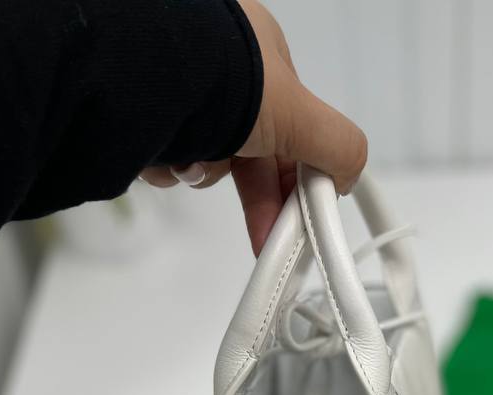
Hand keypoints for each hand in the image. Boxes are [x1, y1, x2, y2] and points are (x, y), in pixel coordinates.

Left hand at [140, 0, 366, 254]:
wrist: (143, 71)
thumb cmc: (226, 80)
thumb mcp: (302, 116)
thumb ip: (338, 147)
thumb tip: (350, 176)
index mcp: (262, 56)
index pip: (291, 133)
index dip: (296, 182)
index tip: (299, 221)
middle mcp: (221, 67)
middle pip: (249, 154)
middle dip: (256, 196)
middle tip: (264, 239)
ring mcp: (180, 86)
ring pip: (207, 156)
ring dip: (206, 174)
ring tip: (193, 162)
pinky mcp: (142, 108)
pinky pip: (166, 154)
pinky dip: (169, 165)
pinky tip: (165, 153)